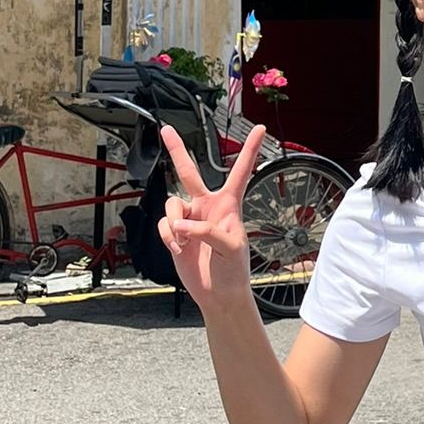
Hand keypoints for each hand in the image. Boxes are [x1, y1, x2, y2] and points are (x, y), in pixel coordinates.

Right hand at [157, 124, 267, 314]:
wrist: (217, 294)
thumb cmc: (233, 271)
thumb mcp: (230, 249)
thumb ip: (208, 232)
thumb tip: (184, 224)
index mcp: (229, 205)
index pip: (240, 172)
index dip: (249, 150)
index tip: (260, 128)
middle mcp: (208, 206)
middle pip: (189, 172)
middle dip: (177, 150)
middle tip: (167, 129)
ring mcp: (190, 218)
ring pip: (171, 203)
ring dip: (174, 222)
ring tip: (184, 241)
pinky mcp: (175, 233)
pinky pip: (164, 224)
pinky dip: (168, 236)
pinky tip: (180, 248)